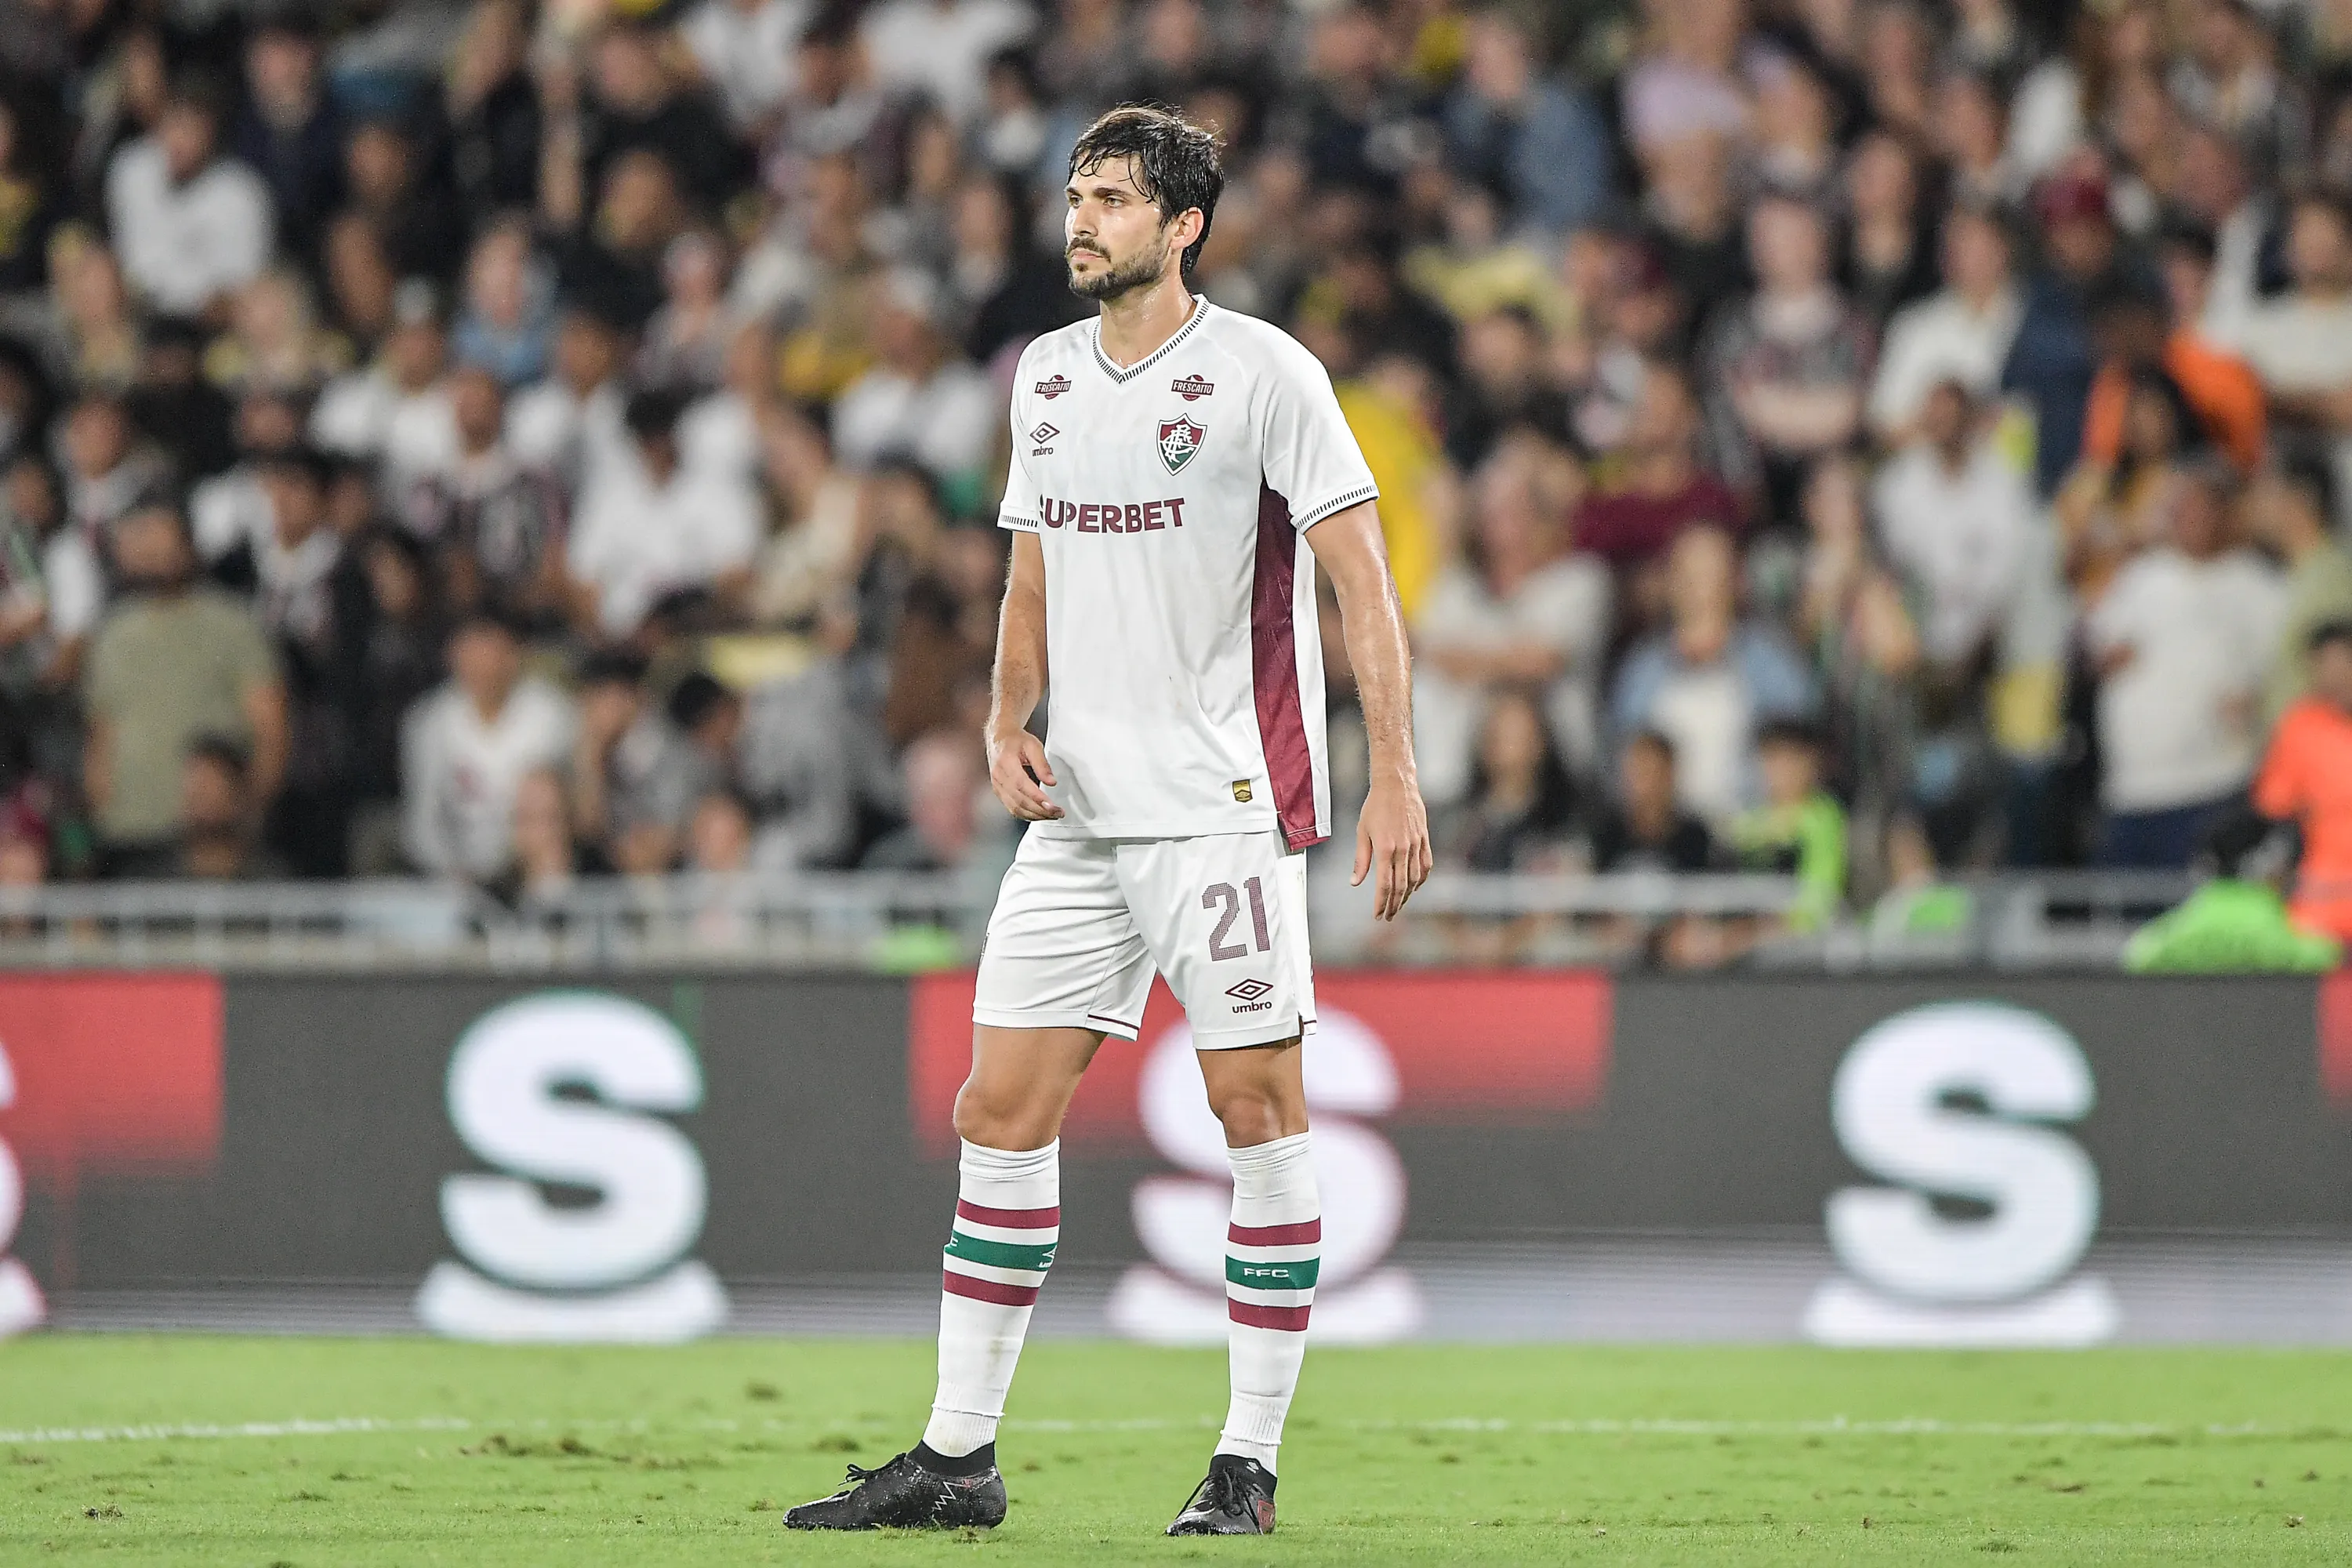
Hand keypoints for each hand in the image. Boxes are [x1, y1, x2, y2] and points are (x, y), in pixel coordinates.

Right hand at [987, 727, 1062, 820]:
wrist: (999, 737)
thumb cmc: (1016, 740)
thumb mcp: (1033, 745)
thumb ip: (1042, 764)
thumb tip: (1051, 782)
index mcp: (1006, 762)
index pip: (1021, 785)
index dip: (1037, 798)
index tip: (1052, 806)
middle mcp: (999, 776)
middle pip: (1019, 800)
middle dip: (1040, 810)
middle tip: (1057, 813)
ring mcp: (997, 785)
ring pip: (1015, 807)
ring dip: (1034, 815)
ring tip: (1051, 815)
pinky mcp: (998, 791)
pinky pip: (1011, 808)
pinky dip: (1026, 814)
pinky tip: (1038, 815)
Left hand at [1354, 775, 1431, 920]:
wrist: (1396, 785)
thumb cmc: (1374, 807)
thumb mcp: (1361, 832)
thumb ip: (1360, 859)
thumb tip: (1355, 882)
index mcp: (1385, 848)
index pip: (1385, 884)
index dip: (1381, 903)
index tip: (1377, 915)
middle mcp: (1403, 849)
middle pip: (1401, 886)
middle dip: (1394, 905)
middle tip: (1388, 917)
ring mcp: (1416, 844)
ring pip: (1415, 879)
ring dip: (1407, 896)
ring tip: (1398, 905)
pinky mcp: (1424, 839)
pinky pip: (1426, 865)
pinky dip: (1421, 879)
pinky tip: (1414, 887)